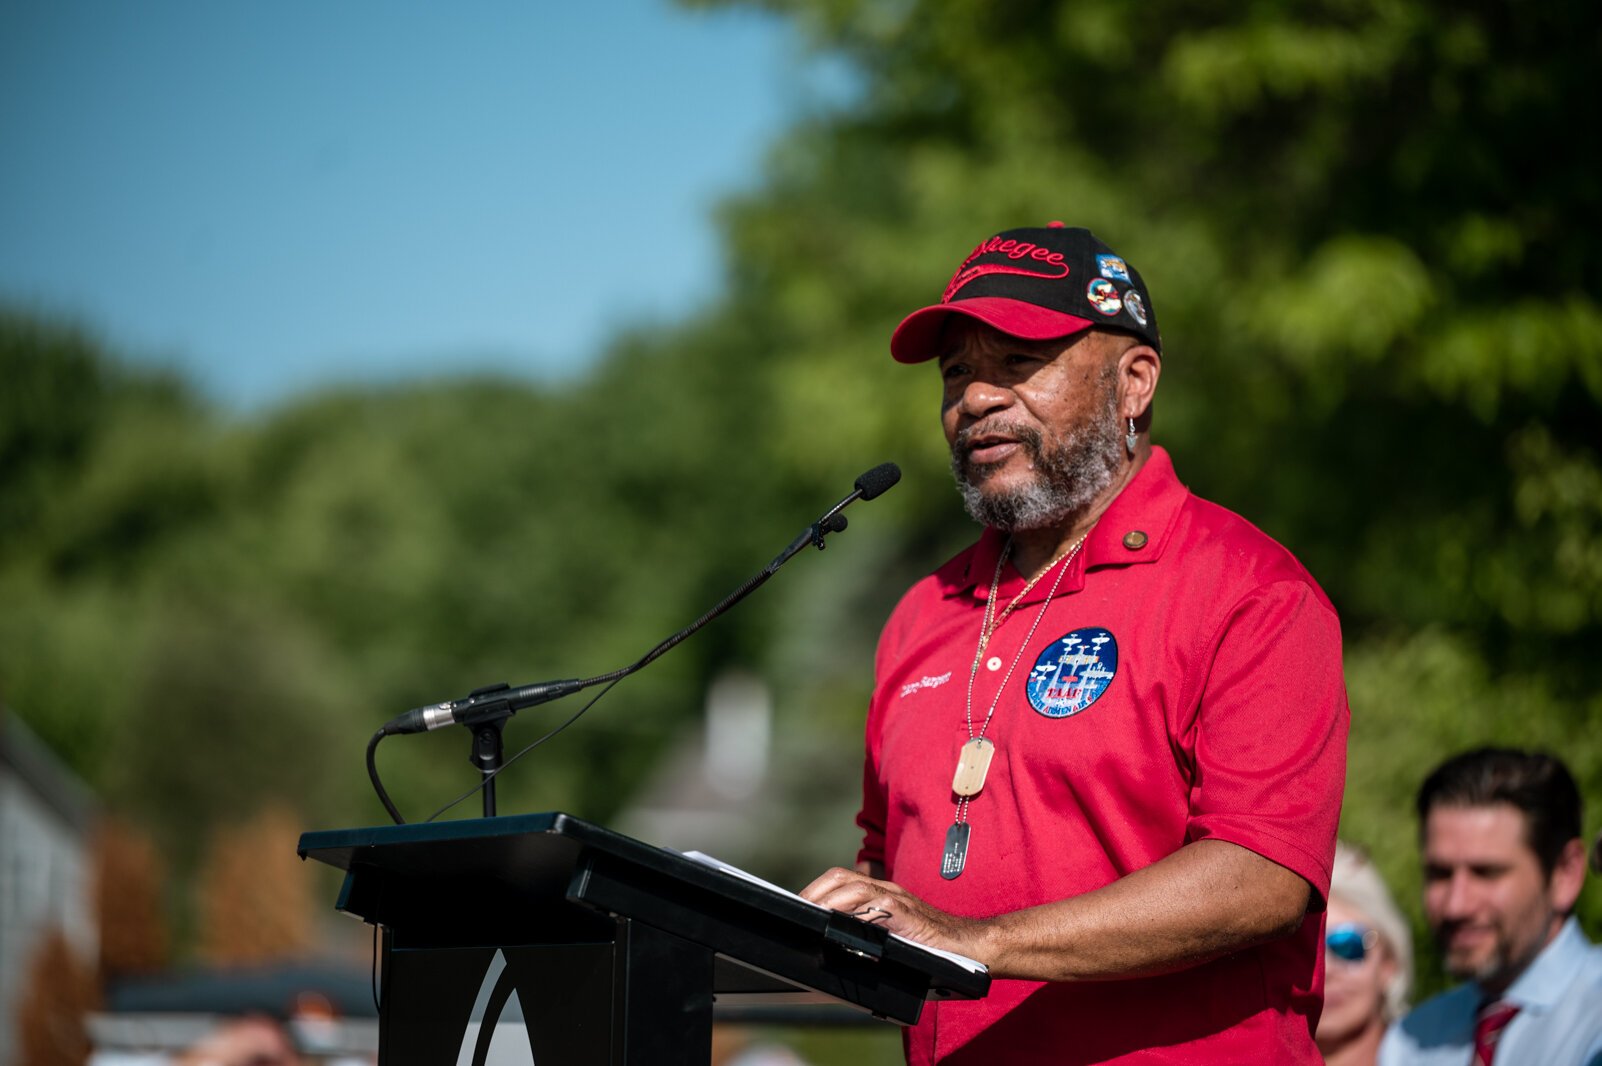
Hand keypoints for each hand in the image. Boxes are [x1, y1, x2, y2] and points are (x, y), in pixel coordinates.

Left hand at [800, 866, 989, 962]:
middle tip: (797, 910)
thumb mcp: (893, 934)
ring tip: (811, 915)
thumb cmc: (930, 945)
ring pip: (854, 886)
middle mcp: (886, 891)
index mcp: (880, 894)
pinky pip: (877, 906)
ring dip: (828, 900)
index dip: (816, 889)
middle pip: (841, 876)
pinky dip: (856, 912)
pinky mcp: (908, 914)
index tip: (797, 905)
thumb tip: (834, 941)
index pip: (841, 880)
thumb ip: (869, 930)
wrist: (968, 945)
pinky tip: (842, 924)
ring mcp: (898, 899)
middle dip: (815, 891)